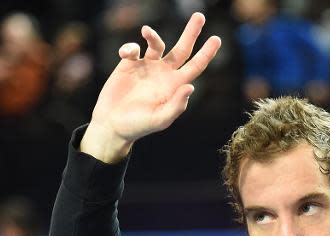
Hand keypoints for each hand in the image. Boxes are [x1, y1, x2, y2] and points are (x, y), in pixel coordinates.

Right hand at [81, 12, 221, 162]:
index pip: (195, 66)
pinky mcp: (128, 64)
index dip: (206, 53)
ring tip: (146, 31)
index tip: (216, 39)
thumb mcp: (160, 119)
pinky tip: (126, 54)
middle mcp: (163, 73)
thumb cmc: (138, 126)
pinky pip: (132, 49)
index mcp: (175, 85)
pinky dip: (129, 47)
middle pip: (182, 49)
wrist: (112, 125)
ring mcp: (146, 67)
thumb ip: (176, 105)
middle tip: (199, 16)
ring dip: (152, 35)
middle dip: (191, 33)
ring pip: (155, 43)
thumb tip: (191, 86)